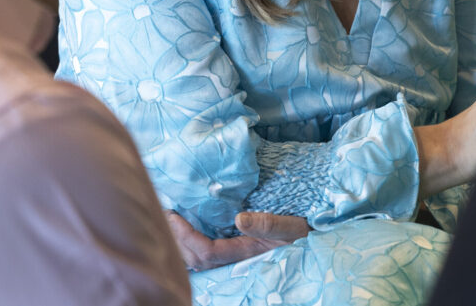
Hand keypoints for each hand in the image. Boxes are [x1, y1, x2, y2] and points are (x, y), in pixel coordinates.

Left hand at [164, 210, 308, 271]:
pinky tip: (184, 229)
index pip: (207, 252)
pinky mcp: (234, 253)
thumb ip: (269, 224)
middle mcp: (237, 260)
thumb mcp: (292, 226)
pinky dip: (189, 244)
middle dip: (176, 240)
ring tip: (169, 220)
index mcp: (247, 253)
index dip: (187, 236)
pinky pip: (205, 255)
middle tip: (163, 214)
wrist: (312, 240)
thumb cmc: (304, 232)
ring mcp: (234, 259)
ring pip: (197, 261)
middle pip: (196, 261)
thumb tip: (238, 218)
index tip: (173, 215)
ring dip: (180, 243)